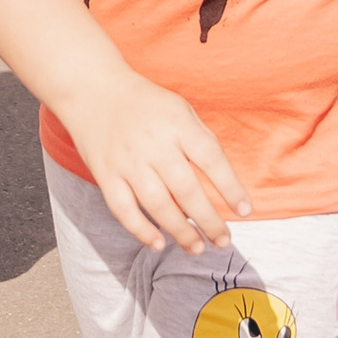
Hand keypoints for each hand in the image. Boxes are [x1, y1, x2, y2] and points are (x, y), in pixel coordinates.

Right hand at [59, 72, 252, 253]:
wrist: (92, 89)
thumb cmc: (144, 103)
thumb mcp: (180, 108)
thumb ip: (200, 139)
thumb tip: (221, 182)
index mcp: (177, 123)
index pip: (211, 159)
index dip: (230, 187)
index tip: (245, 210)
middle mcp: (153, 143)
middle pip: (186, 189)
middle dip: (209, 220)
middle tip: (224, 240)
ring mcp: (127, 161)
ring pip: (157, 205)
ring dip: (180, 231)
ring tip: (198, 247)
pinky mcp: (105, 174)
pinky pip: (123, 209)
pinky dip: (141, 230)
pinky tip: (159, 244)